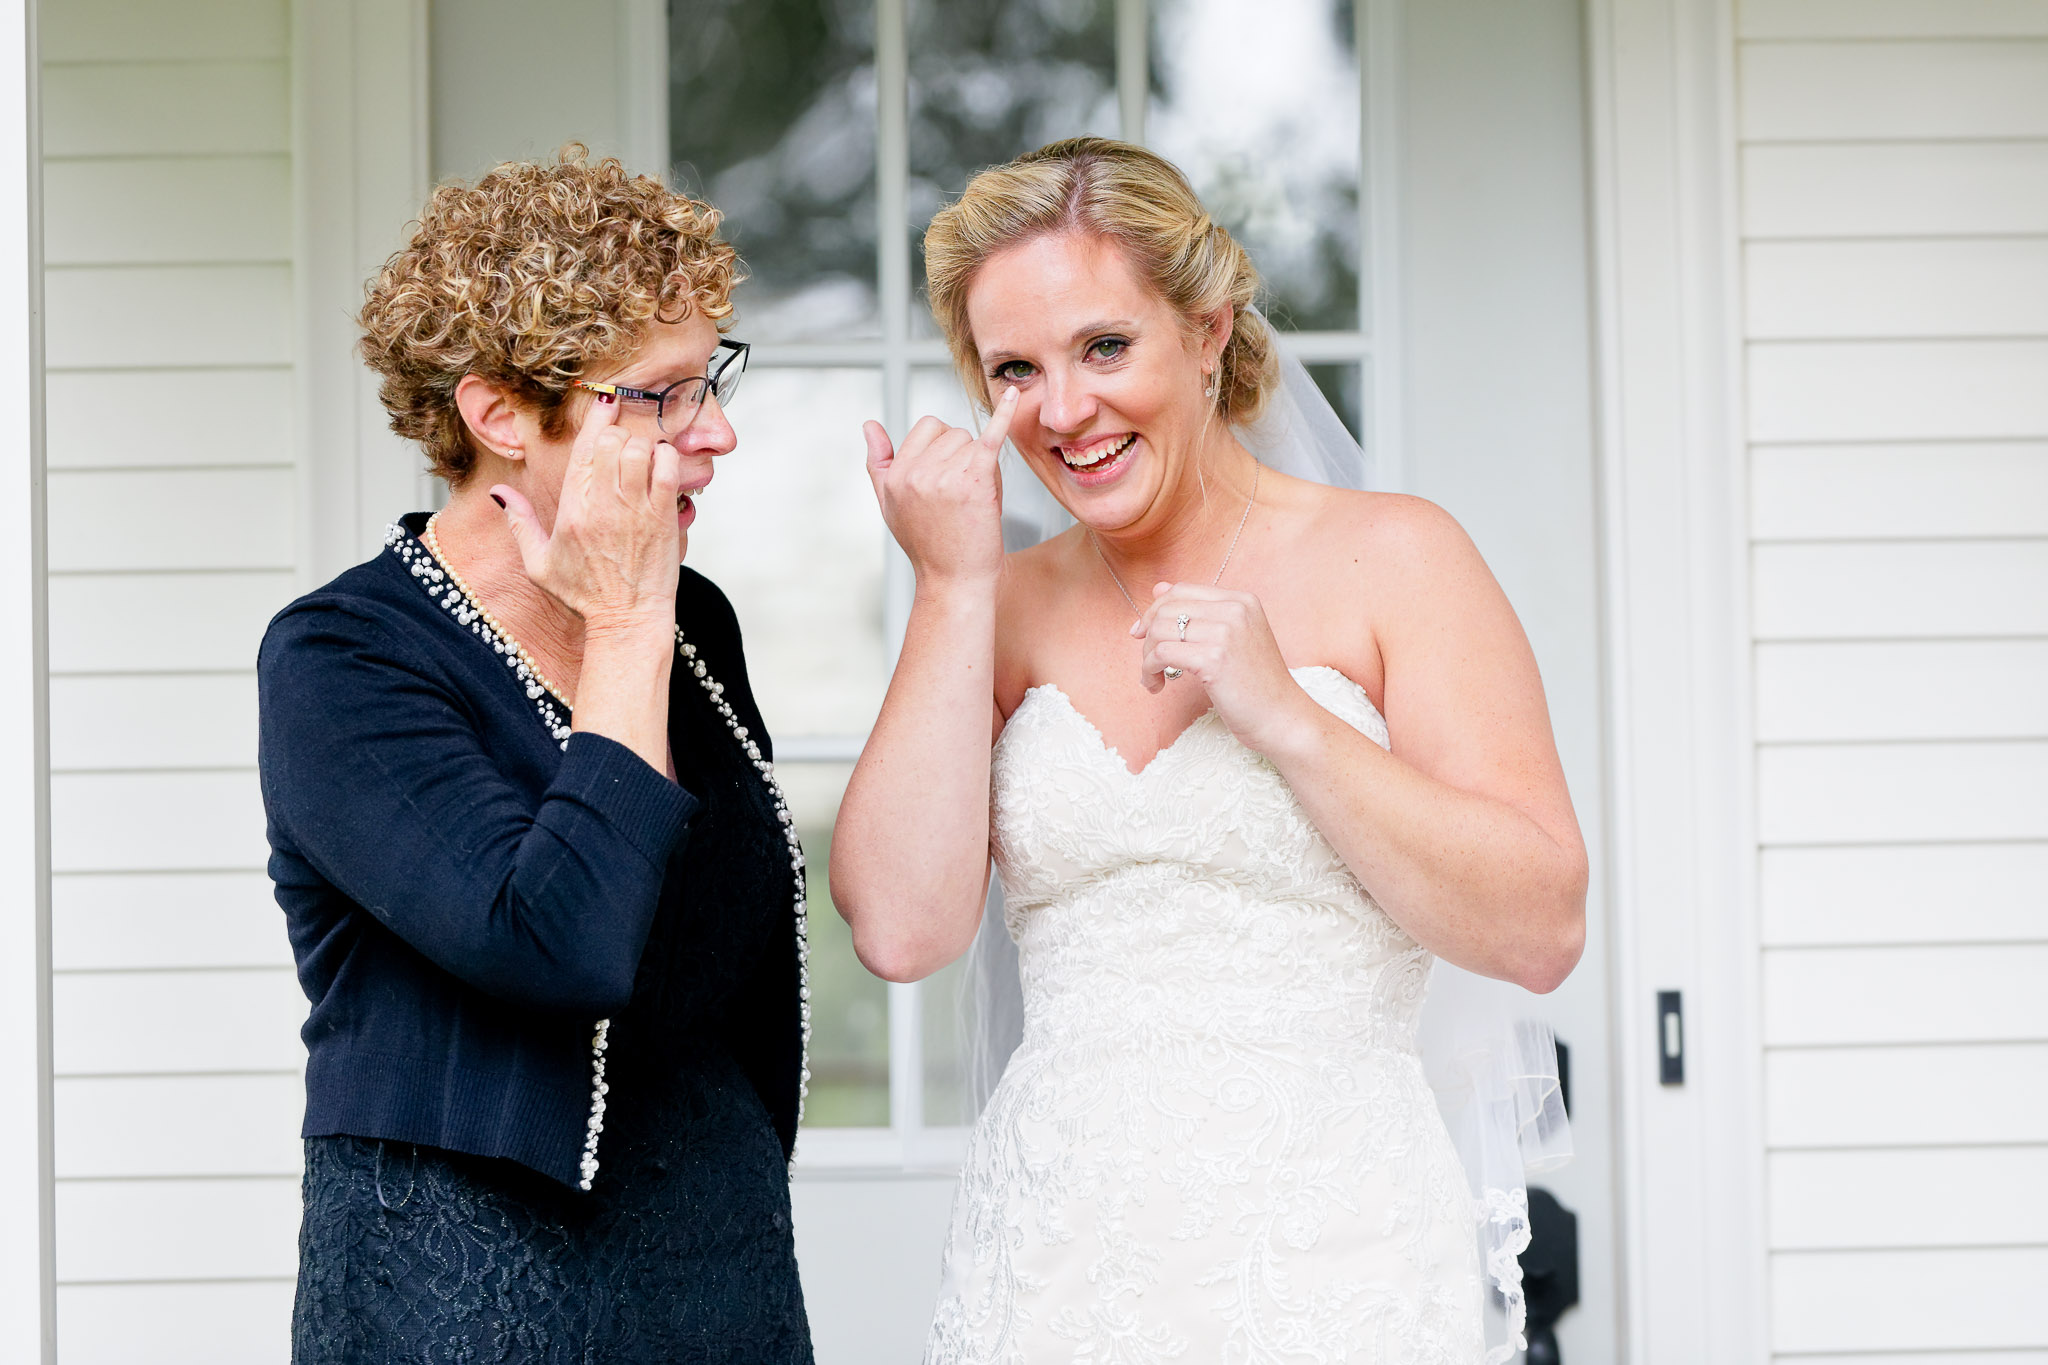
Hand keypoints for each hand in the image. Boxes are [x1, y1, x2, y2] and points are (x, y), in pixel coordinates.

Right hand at [493, 395, 681, 631]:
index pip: (582, 449)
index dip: (596, 418)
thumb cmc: (586, 595)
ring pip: (639, 450)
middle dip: (617, 435)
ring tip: (640, 459)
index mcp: (572, 512)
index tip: (605, 400)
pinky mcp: (663, 517)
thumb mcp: (539, 563)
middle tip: (620, 447)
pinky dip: (667, 459)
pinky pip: (668, 468)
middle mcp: (603, 506)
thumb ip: (519, 523)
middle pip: (611, 442)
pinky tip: (661, 469)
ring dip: (641, 446)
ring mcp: (635, 510)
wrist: (628, 620)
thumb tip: (498, 494)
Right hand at [862, 387, 1015, 589]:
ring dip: (981, 464)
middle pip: (952, 432)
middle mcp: (916, 472)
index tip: (949, 478)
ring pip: (973, 441)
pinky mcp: (974, 482)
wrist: (954, 583)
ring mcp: (944, 476)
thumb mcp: (890, 504)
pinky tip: (1012, 397)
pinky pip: (990, 438)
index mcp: (896, 474)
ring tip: (975, 499)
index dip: (944, 448)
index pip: (927, 428)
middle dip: (964, 455)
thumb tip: (869, 425)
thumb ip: (879, 463)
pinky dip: (1003, 417)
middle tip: (964, 495)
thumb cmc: (928, 546)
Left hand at [1131, 582, 1320, 756]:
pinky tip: (1156, 686)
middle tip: (1149, 662)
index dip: (1154, 610)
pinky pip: (1162, 654)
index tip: (1142, 633)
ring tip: (1153, 678)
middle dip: (1148, 636)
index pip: (1182, 590)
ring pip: (1160, 630)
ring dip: (1147, 657)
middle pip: (1167, 609)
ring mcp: (1226, 632)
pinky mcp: (1214, 659)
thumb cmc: (1257, 684)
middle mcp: (1235, 609)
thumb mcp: (1234, 639)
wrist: (1283, 718)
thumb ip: (1200, 614)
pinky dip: (1150, 670)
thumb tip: (1158, 589)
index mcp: (1242, 600)